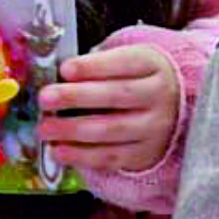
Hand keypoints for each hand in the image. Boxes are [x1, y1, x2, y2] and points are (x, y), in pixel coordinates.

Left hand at [36, 44, 180, 172]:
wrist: (173, 107)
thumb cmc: (134, 78)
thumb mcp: (124, 61)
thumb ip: (96, 65)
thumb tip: (58, 75)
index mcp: (151, 65)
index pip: (122, 63)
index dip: (92, 67)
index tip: (64, 69)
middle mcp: (158, 96)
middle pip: (116, 95)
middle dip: (76, 97)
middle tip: (45, 98)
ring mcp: (155, 128)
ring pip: (112, 130)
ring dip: (73, 130)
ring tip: (45, 128)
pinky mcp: (145, 154)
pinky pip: (111, 157)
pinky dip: (82, 156)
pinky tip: (59, 151)